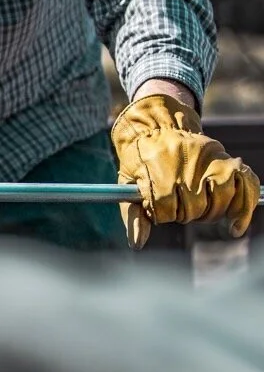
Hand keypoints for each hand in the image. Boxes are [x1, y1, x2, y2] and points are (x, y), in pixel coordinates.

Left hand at [111, 94, 258, 248]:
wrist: (156, 127)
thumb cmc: (140, 160)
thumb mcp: (127, 183)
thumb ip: (133, 214)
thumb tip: (138, 244)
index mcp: (156, 167)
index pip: (165, 208)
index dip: (162, 215)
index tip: (159, 209)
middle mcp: (184, 161)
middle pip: (194, 207)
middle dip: (186, 214)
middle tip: (180, 206)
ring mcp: (208, 157)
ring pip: (220, 198)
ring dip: (211, 212)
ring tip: (201, 208)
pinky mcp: (224, 156)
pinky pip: (245, 184)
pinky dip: (245, 207)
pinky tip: (236, 225)